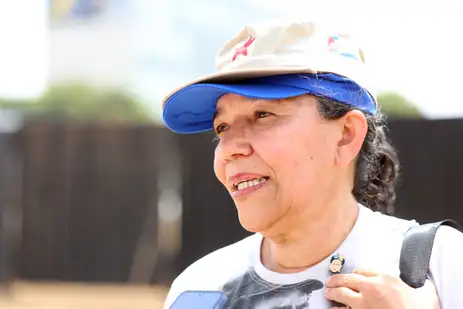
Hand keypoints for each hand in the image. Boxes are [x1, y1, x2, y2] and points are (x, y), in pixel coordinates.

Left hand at [324, 269, 438, 308]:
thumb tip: (418, 280)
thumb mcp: (424, 289)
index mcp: (385, 279)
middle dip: (337, 279)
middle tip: (330, 281)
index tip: (354, 275)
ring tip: (327, 292)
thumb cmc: (422, 307)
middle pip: (348, 279)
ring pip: (342, 294)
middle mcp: (371, 288)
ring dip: (333, 292)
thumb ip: (414, 281)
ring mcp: (363, 304)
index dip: (357, 273)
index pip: (365, 271)